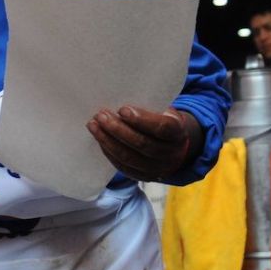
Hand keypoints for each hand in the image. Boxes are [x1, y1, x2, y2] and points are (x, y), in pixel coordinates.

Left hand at [86, 105, 201, 181]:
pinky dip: (108, 151)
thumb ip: (148, 105)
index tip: (122, 109)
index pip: (162, 128)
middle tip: (101, 115)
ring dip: (107, 140)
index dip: (141, 119)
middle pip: (142, 143)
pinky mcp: (143, 176)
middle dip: (118, 129)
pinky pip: (123, 166)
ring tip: (93, 125)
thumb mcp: (162, 110)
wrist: (171, 145)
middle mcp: (170, 153)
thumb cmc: (161, 119)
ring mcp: (157, 168)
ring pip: (129, 157)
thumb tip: (118, 93)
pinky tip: (99, 138)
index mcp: (177, 132)